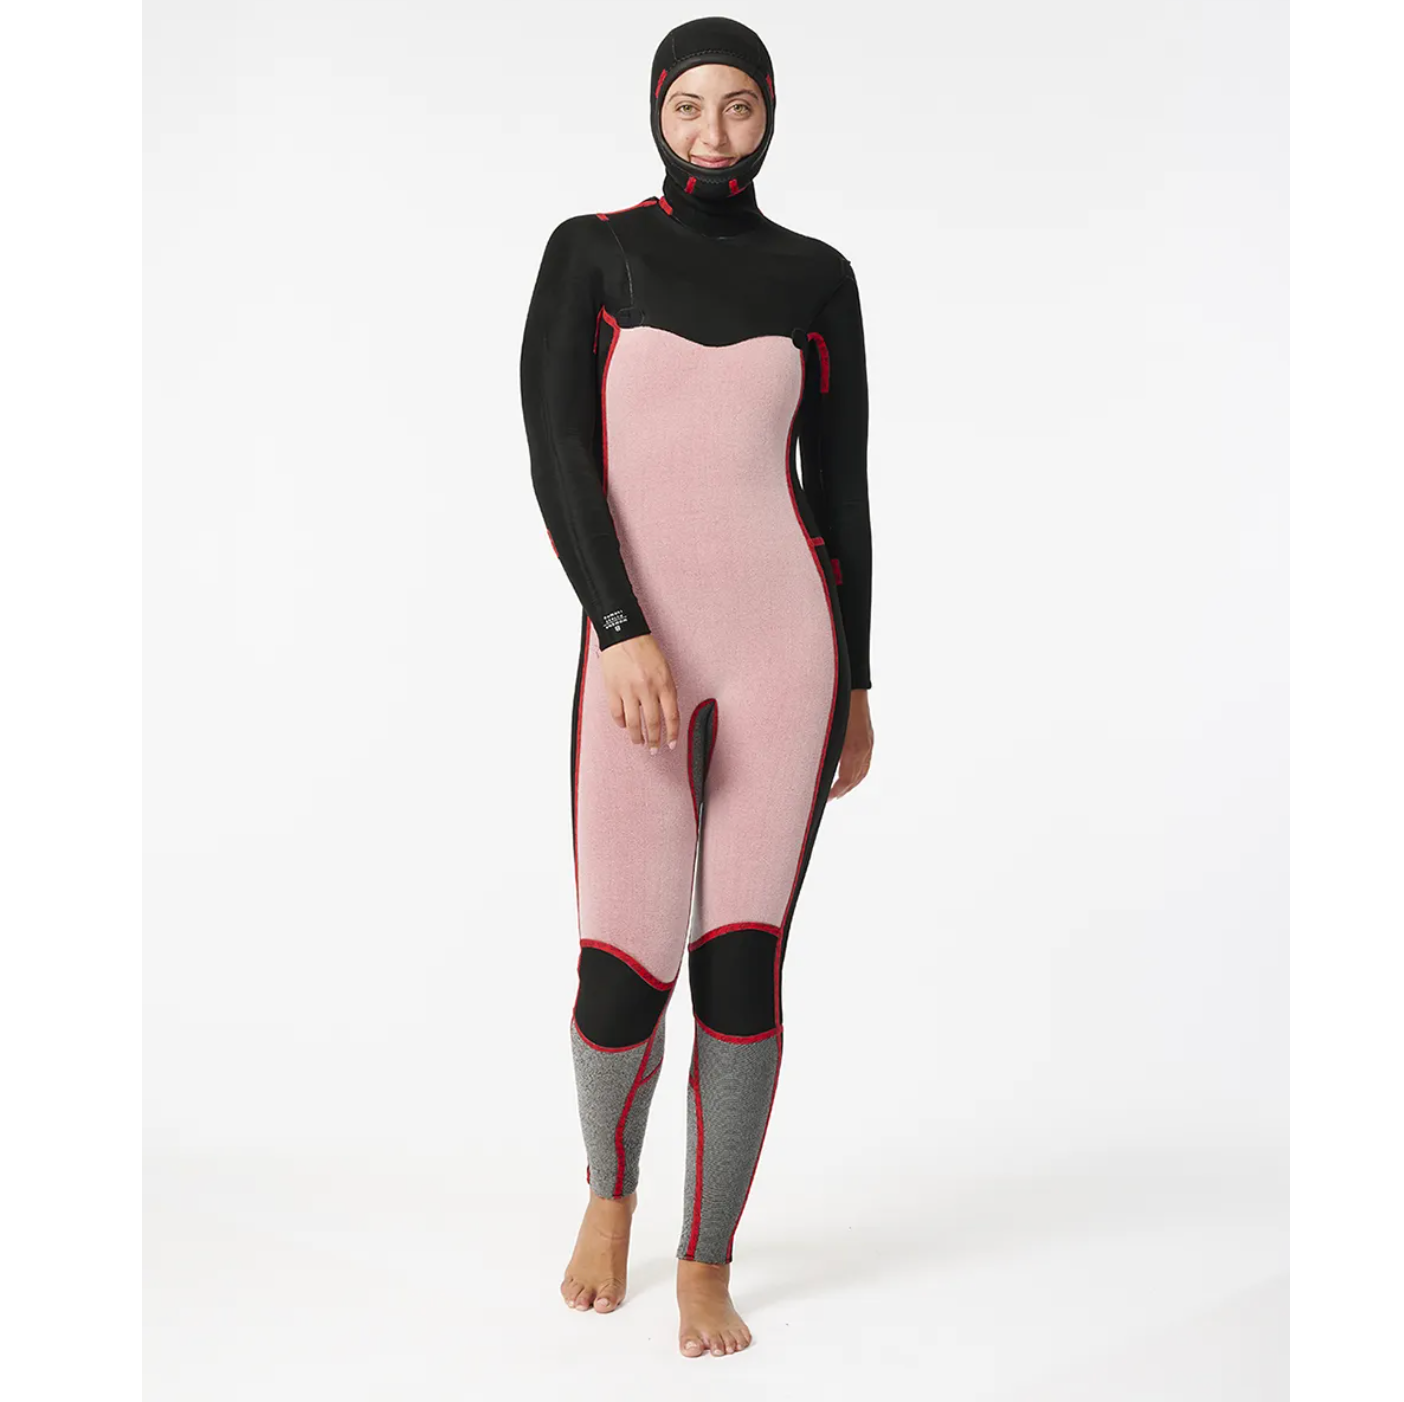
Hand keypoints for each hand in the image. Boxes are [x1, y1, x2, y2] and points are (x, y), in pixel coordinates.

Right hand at [599, 633, 680, 753]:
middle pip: (652, 723)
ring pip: (633, 723)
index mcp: (664, 683)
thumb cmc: (645, 649)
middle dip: (654, 740)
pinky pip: (617, 713)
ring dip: (637, 737)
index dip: (672, 733)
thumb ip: (666, 690)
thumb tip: (666, 713)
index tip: (671, 744)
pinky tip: (624, 727)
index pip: (671, 716)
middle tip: (654, 749)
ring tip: (639, 743)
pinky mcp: (613, 689)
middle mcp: (647, 689)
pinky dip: (620, 723)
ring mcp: (629, 690)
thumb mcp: (665, 668)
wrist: (624, 634)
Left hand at [830, 688, 872, 797]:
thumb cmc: (837, 707)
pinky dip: (858, 773)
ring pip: (863, 772)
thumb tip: (815, 767)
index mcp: (853, 749)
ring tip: (840, 791)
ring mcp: (868, 744)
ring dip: (852, 784)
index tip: (826, 798)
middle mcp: (863, 749)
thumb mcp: (827, 730)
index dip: (836, 791)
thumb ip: (826, 749)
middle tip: (831, 798)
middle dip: (844, 791)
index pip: (846, 779)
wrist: (853, 690)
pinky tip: (850, 774)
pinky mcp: (869, 739)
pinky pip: (866, 763)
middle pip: (855, 778)